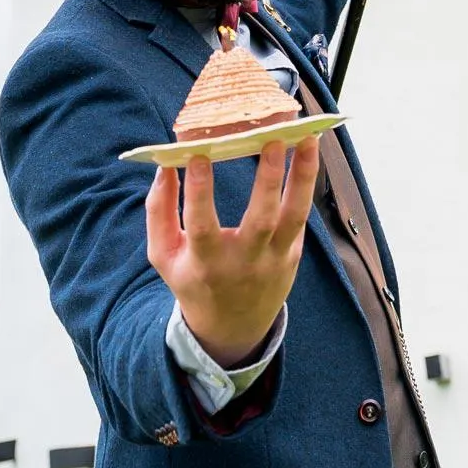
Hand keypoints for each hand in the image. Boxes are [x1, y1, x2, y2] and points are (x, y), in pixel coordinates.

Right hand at [147, 136, 318, 367]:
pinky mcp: (292, 254)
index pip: (202, 226)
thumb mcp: (164, 255)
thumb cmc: (193, 279)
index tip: (197, 155)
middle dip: (267, 180)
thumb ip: (159, 210)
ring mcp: (273, 260)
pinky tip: (309, 152)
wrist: (232, 328)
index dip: (199, 192)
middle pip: (261, 221)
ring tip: (307, 139)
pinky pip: (301, 216)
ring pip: (294, 217)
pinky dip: (306, 184)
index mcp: (205, 263)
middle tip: (271, 140)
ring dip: (303, 177)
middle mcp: (243, 262)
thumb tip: (164, 166)